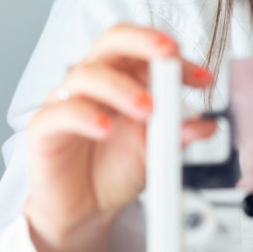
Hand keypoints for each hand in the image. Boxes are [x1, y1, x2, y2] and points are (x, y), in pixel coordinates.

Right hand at [24, 24, 215, 249]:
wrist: (82, 209)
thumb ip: (178, 135)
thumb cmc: (112, 170)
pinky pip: (61, 113)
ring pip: (87, 75)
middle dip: (143, 42)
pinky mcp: (44, 128)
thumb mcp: (154, 152)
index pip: (146, 52)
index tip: (202, 78)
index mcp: (122, 79)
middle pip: (111, 42)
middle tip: (169, 54)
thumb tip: (209, 125)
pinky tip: (105, 128)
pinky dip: (85, 116)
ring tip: (147, 108)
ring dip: (120, 87)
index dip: (174, 59)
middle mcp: (93, 83)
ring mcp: (66, 101)